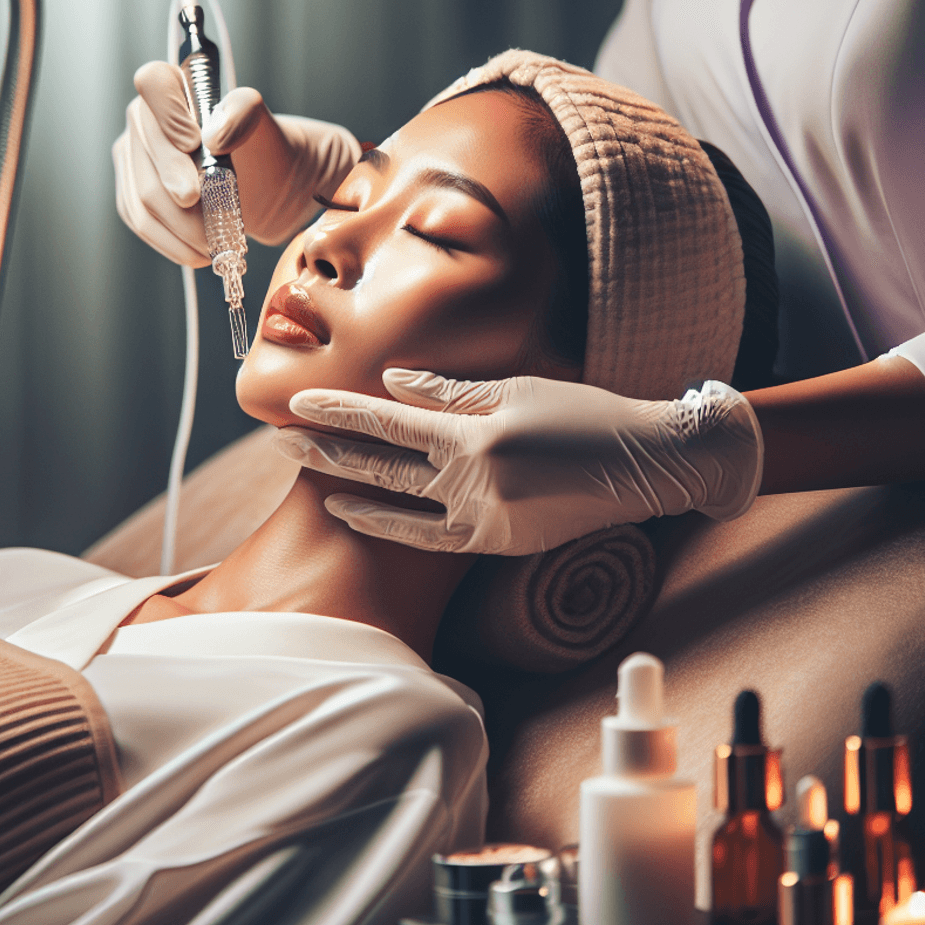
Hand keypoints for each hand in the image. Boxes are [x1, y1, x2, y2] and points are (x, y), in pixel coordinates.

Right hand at [112, 60, 361, 265]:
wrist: (270, 184)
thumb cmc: (263, 147)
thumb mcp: (262, 122)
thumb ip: (242, 111)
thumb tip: (213, 135)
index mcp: (173, 87)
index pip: (153, 81)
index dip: (168, 113)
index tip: (194, 143)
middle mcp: (146, 118)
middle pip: (146, 151)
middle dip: (179, 186)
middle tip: (211, 213)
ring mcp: (134, 157)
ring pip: (143, 196)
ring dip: (182, 227)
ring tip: (215, 243)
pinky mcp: (133, 193)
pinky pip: (140, 221)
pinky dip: (171, 243)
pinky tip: (199, 253)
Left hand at [274, 370, 763, 554]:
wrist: (644, 467)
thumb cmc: (585, 415)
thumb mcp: (516, 390)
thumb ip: (448, 390)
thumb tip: (390, 382)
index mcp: (474, 435)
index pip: (386, 420)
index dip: (338, 410)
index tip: (295, 403)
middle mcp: (470, 480)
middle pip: (381, 463)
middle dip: (326, 448)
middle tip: (279, 438)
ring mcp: (482, 516)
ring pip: (398, 501)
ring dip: (348, 486)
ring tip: (310, 474)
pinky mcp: (496, 542)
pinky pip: (429, 538)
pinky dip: (392, 526)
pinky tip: (357, 513)